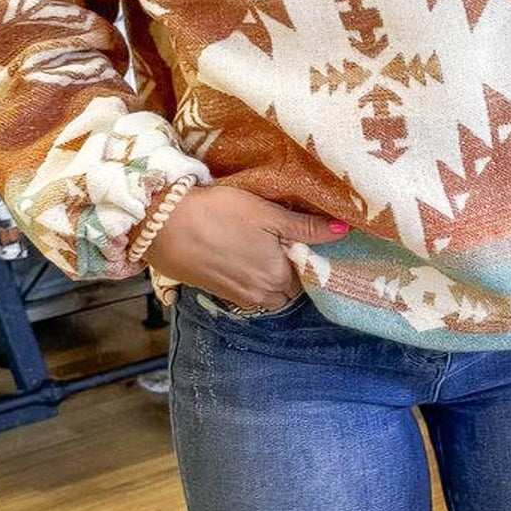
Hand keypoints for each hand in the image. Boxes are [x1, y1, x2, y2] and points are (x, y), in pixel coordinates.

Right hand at [145, 184, 346, 309]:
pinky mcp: (216, 291)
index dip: (305, 256)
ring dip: (267, 274)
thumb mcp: (267, 214)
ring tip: (261, 244)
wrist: (165, 226)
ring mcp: (237, 297)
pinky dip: (247, 276)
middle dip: (288, 269)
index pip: (307, 276)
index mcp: (279, 278)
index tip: (301, 237)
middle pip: (287, 288)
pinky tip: (239, 251)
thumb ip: (306, 227)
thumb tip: (345, 232)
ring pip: (266, 291)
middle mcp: (261, 295)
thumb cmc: (220, 213)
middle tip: (281, 239)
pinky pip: (244, 290)